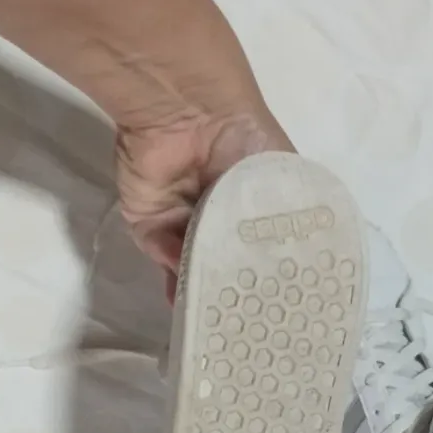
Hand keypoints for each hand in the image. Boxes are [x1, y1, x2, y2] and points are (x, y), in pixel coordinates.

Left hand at [116, 108, 292, 301]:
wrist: (193, 111)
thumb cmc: (248, 141)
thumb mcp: (283, 182)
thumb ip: (283, 223)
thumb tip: (274, 266)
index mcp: (246, 206)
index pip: (252, 251)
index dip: (260, 277)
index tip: (270, 305)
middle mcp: (213, 217)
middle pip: (219, 263)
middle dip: (228, 289)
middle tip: (242, 321)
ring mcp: (179, 222)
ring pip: (189, 265)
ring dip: (199, 286)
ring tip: (215, 314)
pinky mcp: (148, 223)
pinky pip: (162, 253)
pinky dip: (175, 268)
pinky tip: (190, 286)